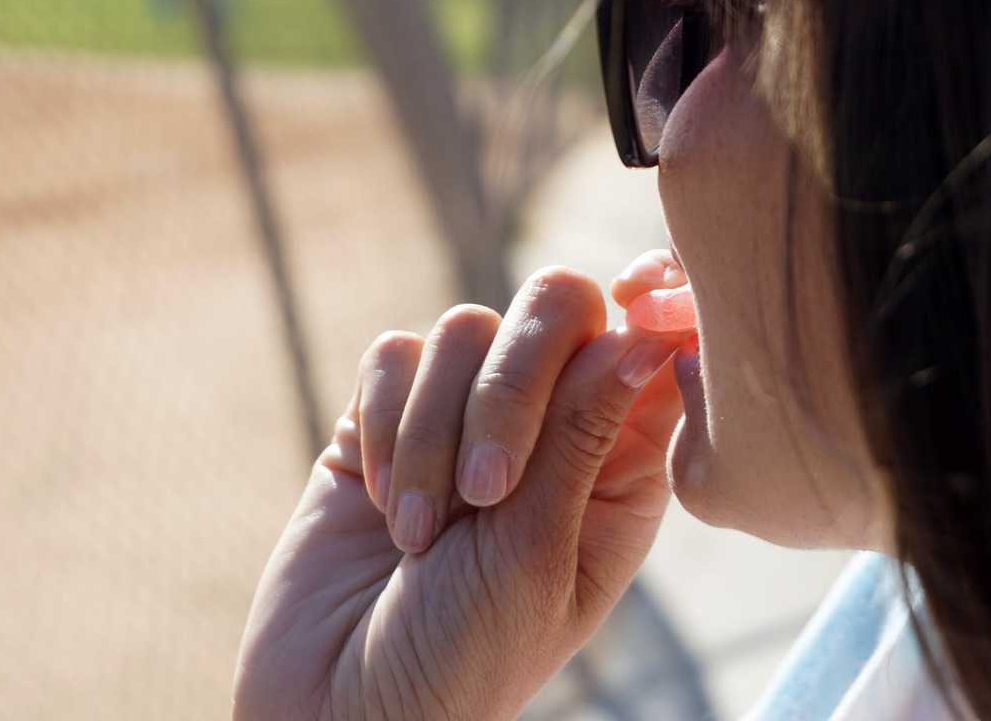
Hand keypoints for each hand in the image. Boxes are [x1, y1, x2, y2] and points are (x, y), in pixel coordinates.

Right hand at [234, 260, 692, 719]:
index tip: (632, 309)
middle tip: (487, 489)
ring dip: (433, 435)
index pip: (645, 346)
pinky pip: (391, 355)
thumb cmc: (465, 653)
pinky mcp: (383, 416)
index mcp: (616, 466)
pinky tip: (381, 506)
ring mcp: (459, 414)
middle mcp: (545, 426)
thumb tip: (648, 329)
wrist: (342, 704)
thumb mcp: (540, 553)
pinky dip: (384, 428)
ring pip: (463, 329)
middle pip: (554, 308)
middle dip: (513, 385)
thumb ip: (584, 433)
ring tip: (419, 535)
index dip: (644, 312)